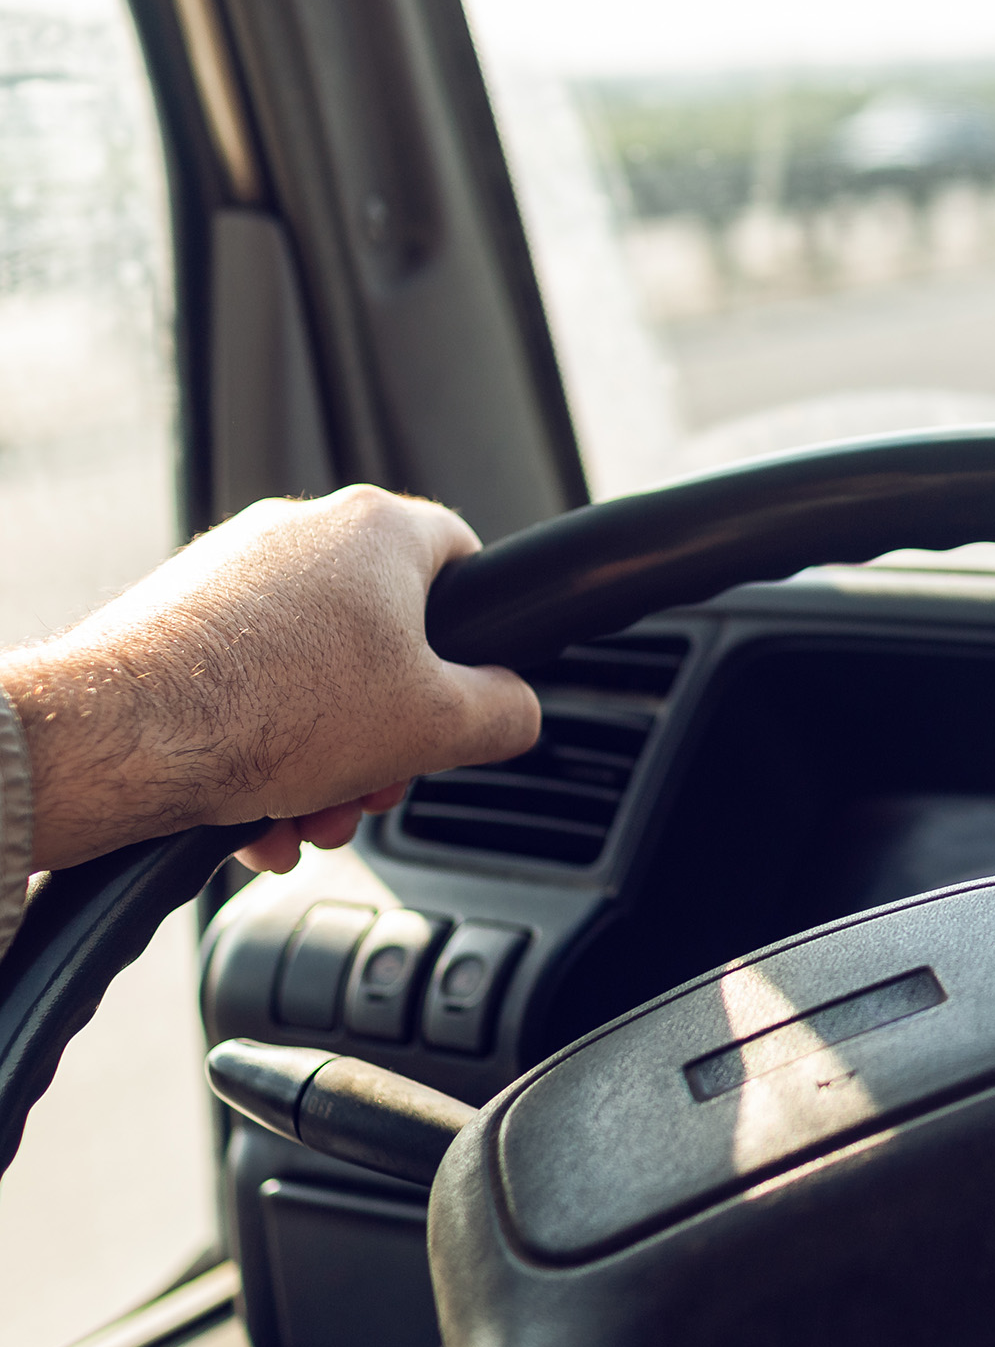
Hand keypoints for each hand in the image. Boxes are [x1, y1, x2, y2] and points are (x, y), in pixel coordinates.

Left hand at [0, 486, 539, 870]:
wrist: (124, 736)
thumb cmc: (274, 711)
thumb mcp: (441, 726)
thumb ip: (509, 712)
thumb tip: (518, 711)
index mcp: (378, 531)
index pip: (464, 556)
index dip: (479, 630)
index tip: (470, 687)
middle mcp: (301, 533)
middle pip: (384, 634)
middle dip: (389, 728)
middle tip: (381, 782)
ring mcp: (229, 573)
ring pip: (313, 672)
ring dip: (328, 755)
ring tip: (312, 815)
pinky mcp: (173, 617)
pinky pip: (247, 685)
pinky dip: (263, 750)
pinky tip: (260, 815)